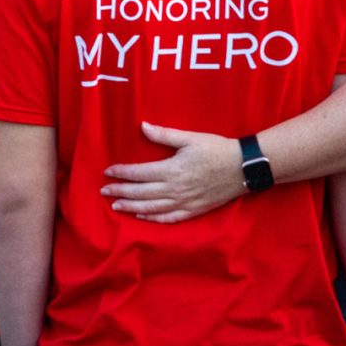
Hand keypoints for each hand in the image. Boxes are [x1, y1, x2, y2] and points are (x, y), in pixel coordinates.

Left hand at [99, 123, 244, 222]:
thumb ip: (164, 135)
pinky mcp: (194, 210)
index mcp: (172, 170)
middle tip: (104, 191)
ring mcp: (184, 202)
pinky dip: (153, 218)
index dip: (122, 173)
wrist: (242, 168)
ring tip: (116, 206)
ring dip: (131, 207)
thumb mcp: (190, 138)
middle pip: (141, 192)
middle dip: (120, 192)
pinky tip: (142, 217)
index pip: (139, 173)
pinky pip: (169, 218)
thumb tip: (143, 126)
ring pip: (152, 208)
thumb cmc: (216, 149)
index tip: (108, 172)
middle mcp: (175, 189)